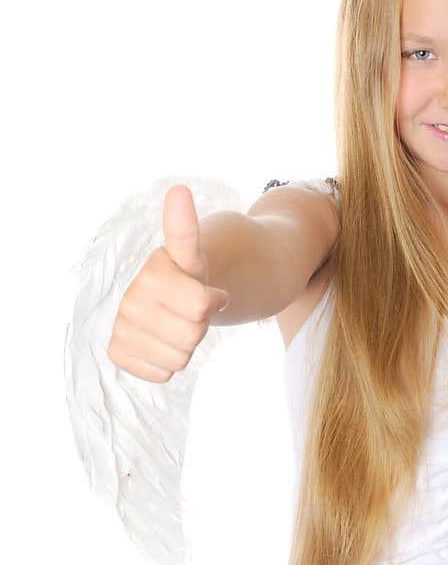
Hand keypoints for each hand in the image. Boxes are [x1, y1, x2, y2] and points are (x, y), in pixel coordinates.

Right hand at [107, 185, 231, 382]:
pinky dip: (168, 364)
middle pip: (192, 334)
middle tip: (192, 311)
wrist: (172, 298)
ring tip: (176, 324)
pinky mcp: (118, 351)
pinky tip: (162, 342)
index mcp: (152, 272)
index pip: (200, 307)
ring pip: (179, 358)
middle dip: (200, 326)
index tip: (212, 294)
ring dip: (186, 346)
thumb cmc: (189, 277)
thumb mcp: (195, 255)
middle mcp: (131, 299)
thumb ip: (187, 230)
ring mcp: (122, 326)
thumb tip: (179, 191)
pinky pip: (162, 374)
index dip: (213, 303)